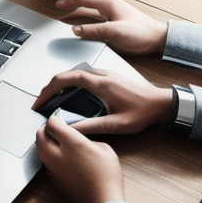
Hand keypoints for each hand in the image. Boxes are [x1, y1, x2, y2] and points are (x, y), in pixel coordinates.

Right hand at [32, 68, 172, 134]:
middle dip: (49, 87)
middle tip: (41, 102)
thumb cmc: (143, 112)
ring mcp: (104, 74)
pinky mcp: (107, 76)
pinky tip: (69, 94)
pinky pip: (82, 75)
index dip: (48, 90)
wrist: (161, 103)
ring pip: (73, 73)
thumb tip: (69, 128)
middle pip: (66, 74)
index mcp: (100, 84)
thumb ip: (91, 126)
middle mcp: (100, 75)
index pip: (66, 79)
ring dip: (59, 84)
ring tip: (51, 99)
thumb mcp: (116, 125)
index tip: (40, 101)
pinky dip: (70, 82)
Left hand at [36, 109, 123, 202]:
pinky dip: (48, 153)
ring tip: (57, 139)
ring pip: (40, 148)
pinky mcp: (53, 179)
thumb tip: (78, 139)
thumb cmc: (107, 176)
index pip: (52, 124)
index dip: (55, 117)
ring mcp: (53, 168)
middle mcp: (57, 154)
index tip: (59, 116)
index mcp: (71, 143)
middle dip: (45, 128)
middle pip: (40, 135)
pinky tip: (60, 154)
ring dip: (45, 141)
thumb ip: (87, 139)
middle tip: (55, 126)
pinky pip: (45, 160)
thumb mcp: (104, 148)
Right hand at [57, 0, 167, 55]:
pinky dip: (86, 20)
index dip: (68, 1)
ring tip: (67, 18)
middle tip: (59, 10)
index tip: (57, 5)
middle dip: (71, 6)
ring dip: (78, 13)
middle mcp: (109, 6)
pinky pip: (96, 18)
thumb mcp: (115, 31)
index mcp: (108, 3)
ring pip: (90, 11)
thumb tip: (76, 30)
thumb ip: (94, 30)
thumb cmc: (141, 32)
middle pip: (85, 3)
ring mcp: (112, 13)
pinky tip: (83, 27)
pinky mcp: (115, 22)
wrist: (156, 38)